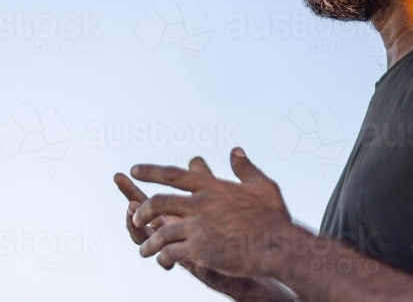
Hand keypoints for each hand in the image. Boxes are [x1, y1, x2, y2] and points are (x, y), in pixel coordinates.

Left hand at [131, 148, 293, 277]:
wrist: (278, 246)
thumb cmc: (274, 216)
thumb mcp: (262, 185)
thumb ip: (245, 168)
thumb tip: (236, 151)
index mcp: (212, 188)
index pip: (174, 175)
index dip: (151, 171)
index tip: (134, 170)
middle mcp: (201, 205)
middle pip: (158, 203)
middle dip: (142, 211)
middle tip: (135, 217)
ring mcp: (199, 229)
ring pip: (161, 233)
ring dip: (149, 242)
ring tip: (144, 251)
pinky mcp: (201, 251)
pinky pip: (172, 253)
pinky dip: (163, 257)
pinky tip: (163, 261)